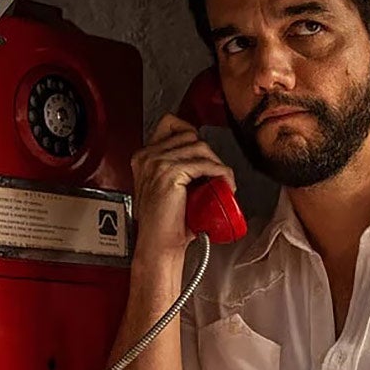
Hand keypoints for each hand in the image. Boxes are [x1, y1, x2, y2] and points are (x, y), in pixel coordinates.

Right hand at [130, 114, 236, 261]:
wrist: (159, 245)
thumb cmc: (166, 223)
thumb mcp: (167, 187)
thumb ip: (176, 168)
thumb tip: (204, 159)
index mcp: (143, 157)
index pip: (170, 123)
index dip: (192, 133)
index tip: (205, 151)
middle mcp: (147, 156)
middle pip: (189, 135)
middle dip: (209, 152)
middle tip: (216, 173)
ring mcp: (157, 163)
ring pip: (200, 147)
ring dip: (217, 164)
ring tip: (223, 181)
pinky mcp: (170, 173)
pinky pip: (205, 164)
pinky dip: (221, 173)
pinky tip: (226, 185)